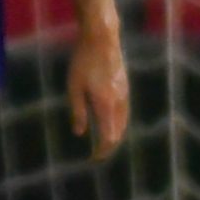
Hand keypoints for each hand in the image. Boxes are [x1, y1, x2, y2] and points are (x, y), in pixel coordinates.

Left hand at [65, 22, 127, 161]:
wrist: (103, 40)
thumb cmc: (84, 62)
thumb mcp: (74, 87)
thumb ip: (78, 112)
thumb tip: (80, 133)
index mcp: (106, 104)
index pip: (108, 137)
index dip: (102, 151)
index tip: (93, 159)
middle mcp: (119, 102)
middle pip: (119, 132)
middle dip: (109, 147)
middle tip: (97, 156)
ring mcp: (125, 94)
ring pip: (124, 123)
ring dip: (115, 136)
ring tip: (104, 143)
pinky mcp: (125, 87)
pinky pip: (125, 112)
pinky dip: (119, 124)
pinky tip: (112, 123)